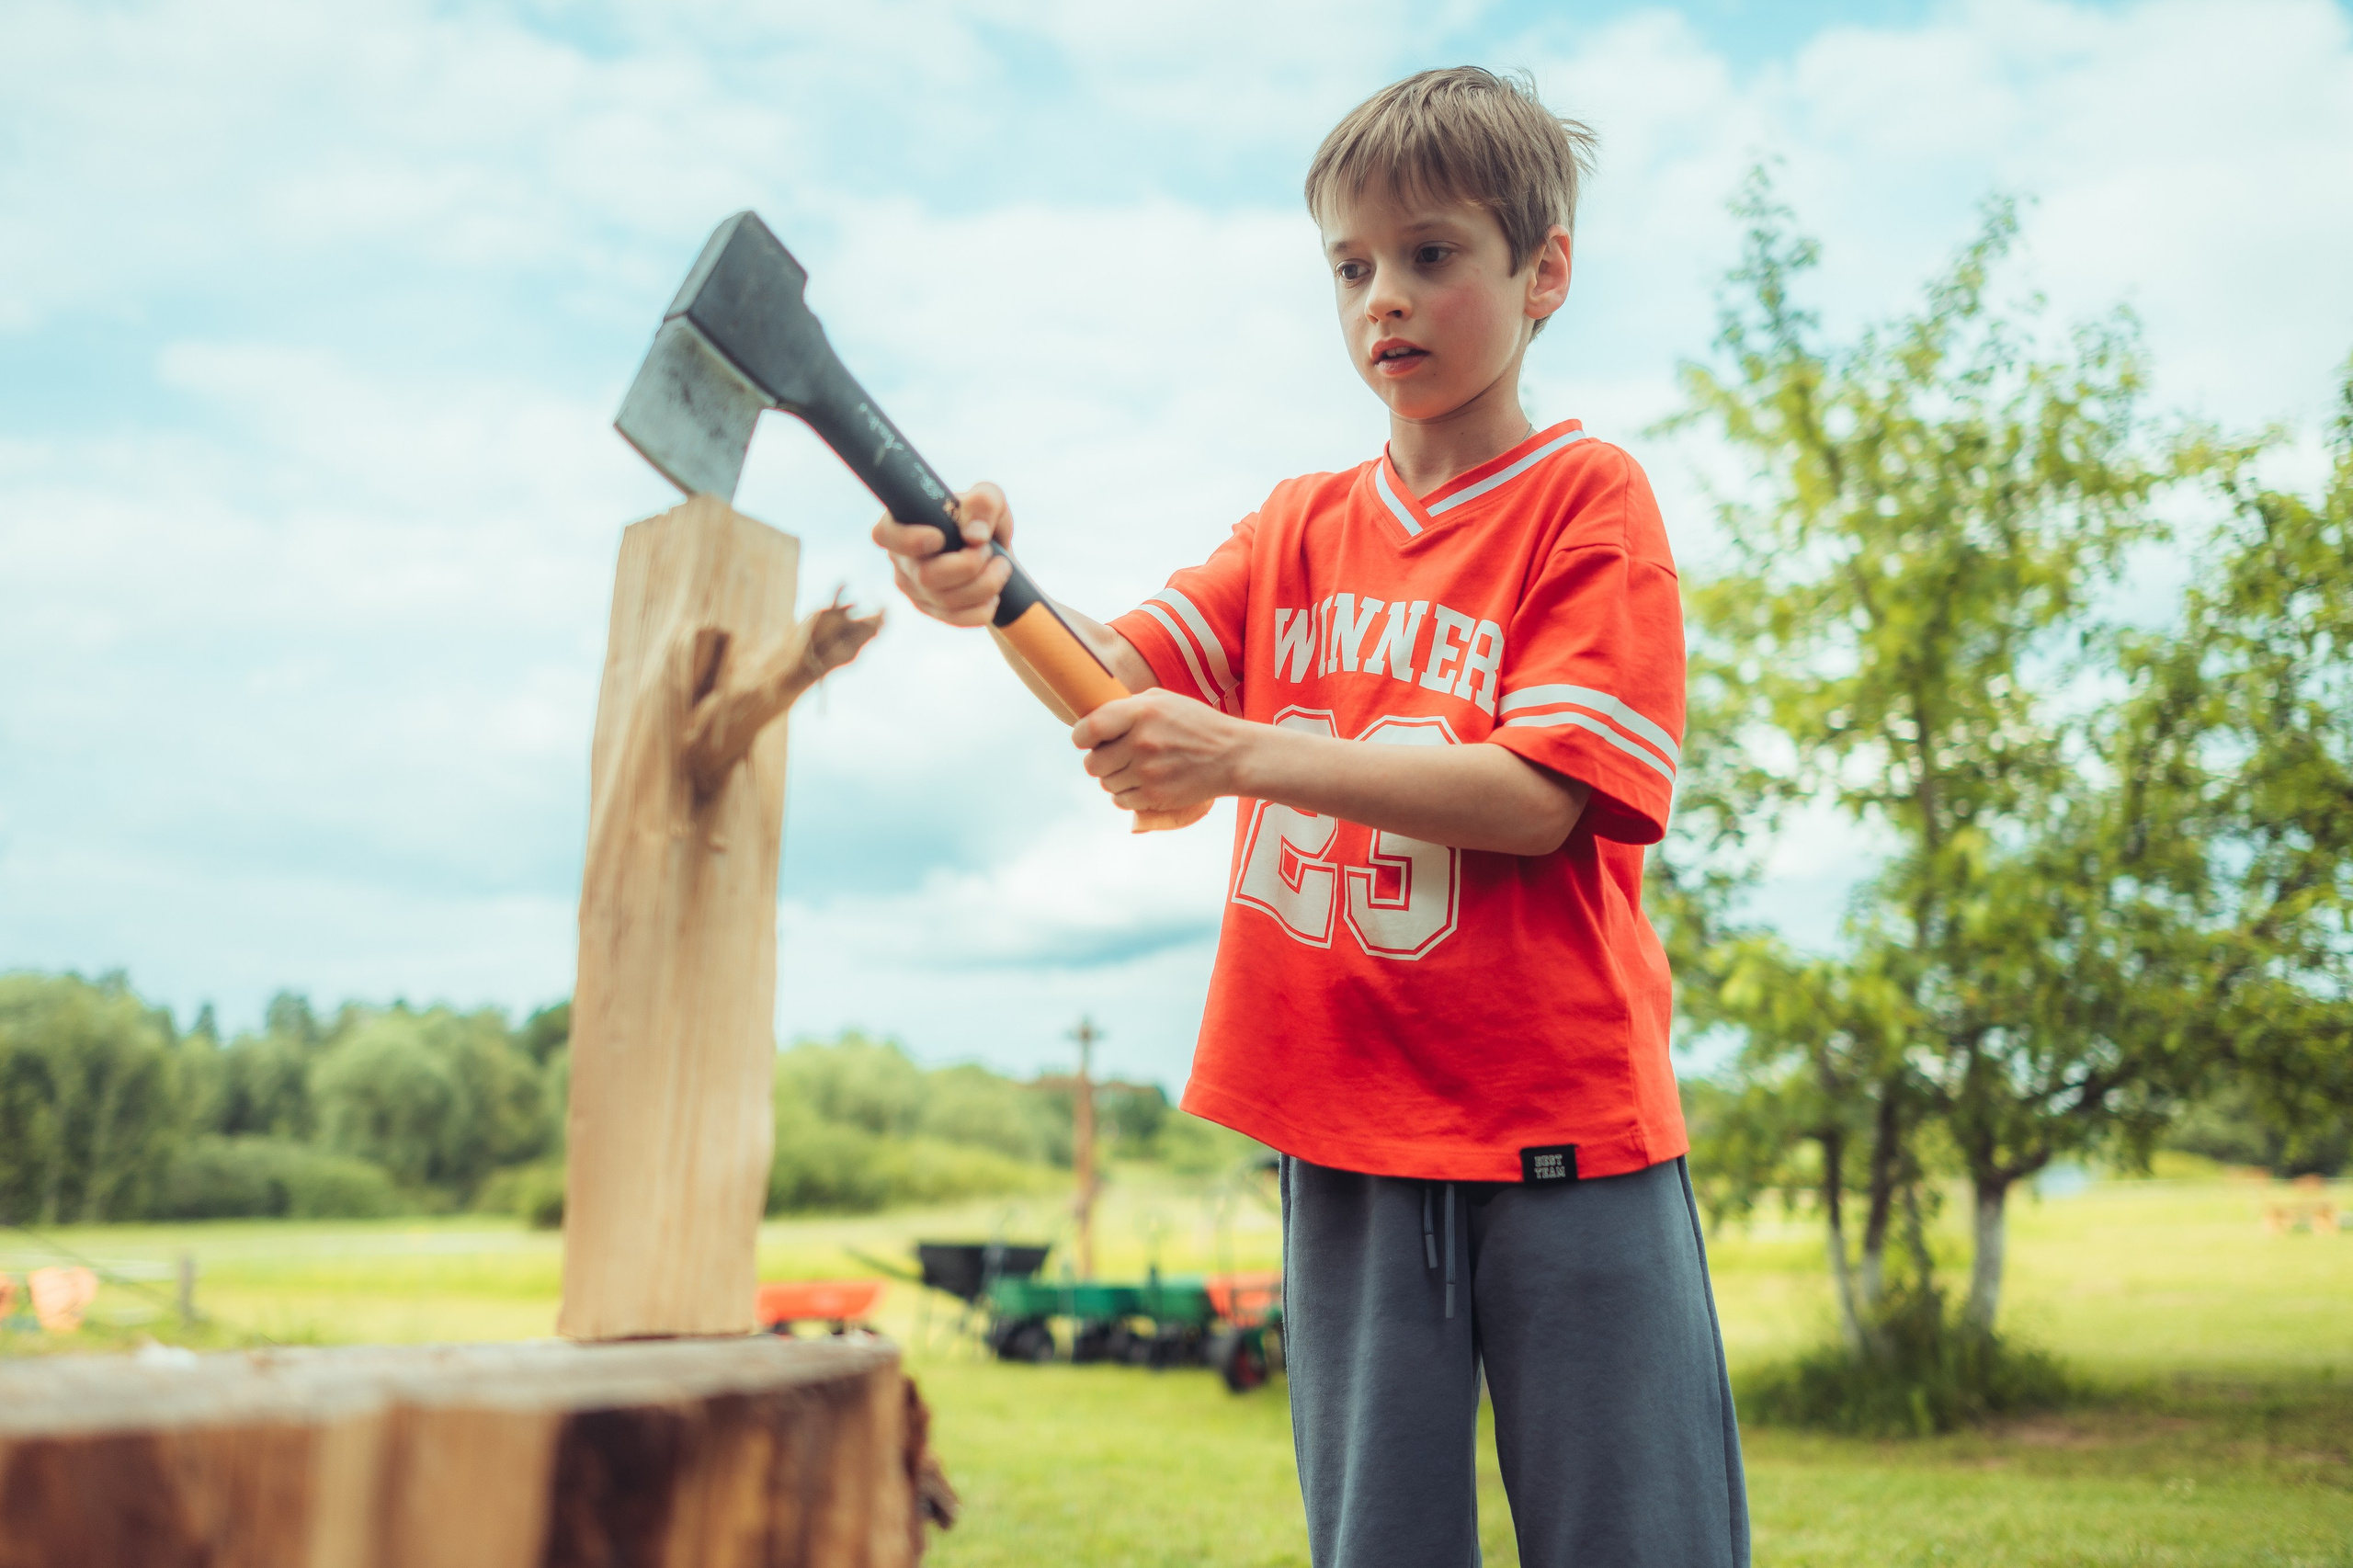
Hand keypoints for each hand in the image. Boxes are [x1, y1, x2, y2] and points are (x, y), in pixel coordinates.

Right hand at [872, 482, 1013, 626]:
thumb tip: (974, 536)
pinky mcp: (931, 610)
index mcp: (902, 523)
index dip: (909, 541)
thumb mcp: (990, 498)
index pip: (884, 535)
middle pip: (925, 575)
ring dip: (985, 585)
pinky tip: (994, 595)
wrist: (994, 553)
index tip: (939, 538)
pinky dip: (983, 609)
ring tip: (1002, 567)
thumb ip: (984, 503)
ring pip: (945, 599)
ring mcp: (913, 588)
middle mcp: (901, 559)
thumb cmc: (983, 519)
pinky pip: (956, 619)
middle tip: (988, 550)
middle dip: (968, 566)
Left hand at [1072, 690, 1248, 814]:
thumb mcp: (1163, 701)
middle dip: (1100, 762)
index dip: (1082, 737)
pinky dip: (1127, 795)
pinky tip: (1144, 784)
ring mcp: (1148, 772)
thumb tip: (1092, 719)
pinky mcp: (1155, 796)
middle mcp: (1141, 742)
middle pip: (1093, 763)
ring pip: (1106, 784)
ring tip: (1137, 770)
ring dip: (1115, 779)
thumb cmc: (1195, 725)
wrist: (1232, 756)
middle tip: (1116, 757)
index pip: (1089, 729)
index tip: (1087, 740)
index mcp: (1141, 712)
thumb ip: (1127, 707)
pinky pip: (1121, 801)